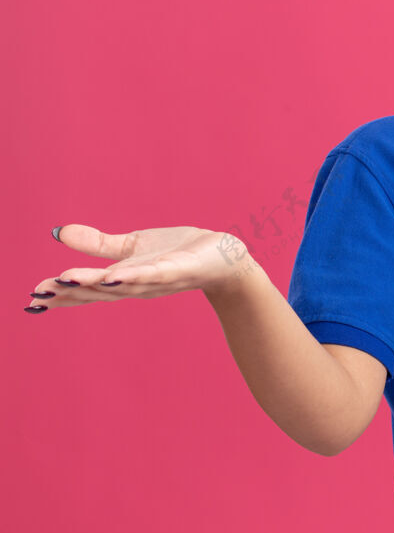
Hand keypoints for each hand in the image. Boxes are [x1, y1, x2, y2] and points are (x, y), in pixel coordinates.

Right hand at [23, 224, 254, 312]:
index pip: (87, 290)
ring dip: (94, 285)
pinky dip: (134, 276)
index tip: (31, 300)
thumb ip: (98, 244)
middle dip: (68, 293)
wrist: (223, 257)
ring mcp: (157, 279)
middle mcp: (136, 285)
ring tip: (64, 281)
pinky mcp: (178, 269)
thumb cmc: (178, 253)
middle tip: (37, 294)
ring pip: (121, 285)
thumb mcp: (132, 246)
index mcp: (123, 280)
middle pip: (98, 292)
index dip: (61, 295)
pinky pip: (153, 274)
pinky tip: (115, 277)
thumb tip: (58, 232)